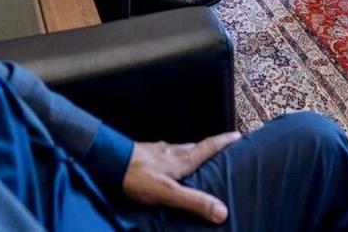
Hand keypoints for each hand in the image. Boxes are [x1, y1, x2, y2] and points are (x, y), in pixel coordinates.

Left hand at [123, 131, 241, 224]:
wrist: (108, 161)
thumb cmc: (138, 177)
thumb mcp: (168, 193)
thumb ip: (194, 201)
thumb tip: (222, 211)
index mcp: (182, 159)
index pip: (208, 147)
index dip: (224, 141)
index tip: (239, 135)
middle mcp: (172, 152)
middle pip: (197, 147)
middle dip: (211, 147)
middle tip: (223, 149)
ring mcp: (158, 152)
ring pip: (180, 150)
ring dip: (192, 152)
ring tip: (198, 158)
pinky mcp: (145, 155)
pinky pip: (166, 155)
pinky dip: (173, 158)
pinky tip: (167, 164)